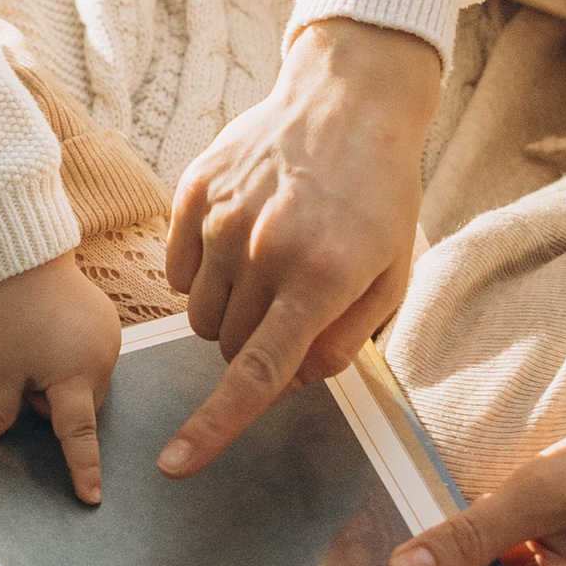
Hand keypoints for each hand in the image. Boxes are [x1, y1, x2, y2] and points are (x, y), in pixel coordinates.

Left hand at [0, 253, 126, 501]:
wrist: (32, 260)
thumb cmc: (15, 315)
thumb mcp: (1, 367)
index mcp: (75, 379)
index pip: (78, 436)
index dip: (83, 469)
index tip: (91, 498)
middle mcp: (102, 365)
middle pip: (77, 409)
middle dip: (52, 402)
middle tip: (27, 371)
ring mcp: (111, 344)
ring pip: (85, 386)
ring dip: (64, 381)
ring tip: (41, 348)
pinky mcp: (111, 328)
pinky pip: (93, 361)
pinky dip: (74, 360)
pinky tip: (56, 335)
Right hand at [159, 17, 441, 477]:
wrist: (348, 101)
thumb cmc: (379, 196)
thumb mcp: (389, 277)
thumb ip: (344, 342)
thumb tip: (291, 384)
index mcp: (321, 277)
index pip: (256, 372)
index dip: (214, 426)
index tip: (176, 464)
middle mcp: (264, 250)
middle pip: (227, 349)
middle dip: (253, 349)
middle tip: (291, 307)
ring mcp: (222, 219)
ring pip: (198, 315)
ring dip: (228, 313)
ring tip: (269, 266)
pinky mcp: (194, 193)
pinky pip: (176, 272)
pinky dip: (202, 275)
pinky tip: (241, 240)